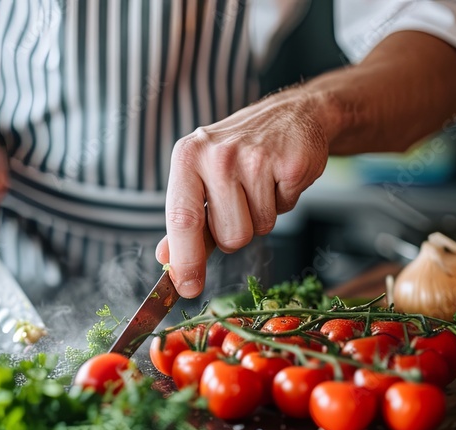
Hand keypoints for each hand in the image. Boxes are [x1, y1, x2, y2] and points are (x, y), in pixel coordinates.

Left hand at [157, 89, 328, 297]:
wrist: (291, 115)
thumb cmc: (239, 152)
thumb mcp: (201, 177)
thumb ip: (184, 221)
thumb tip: (165, 258)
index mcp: (187, 157)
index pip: (181, 219)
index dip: (185, 260)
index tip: (187, 288)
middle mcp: (216, 155)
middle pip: (229, 237)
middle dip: (239, 230)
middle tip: (243, 199)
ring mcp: (255, 157)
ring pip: (259, 228)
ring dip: (263, 215)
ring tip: (262, 185)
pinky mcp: (289, 162)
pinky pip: (285, 209)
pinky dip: (285, 200)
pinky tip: (280, 177)